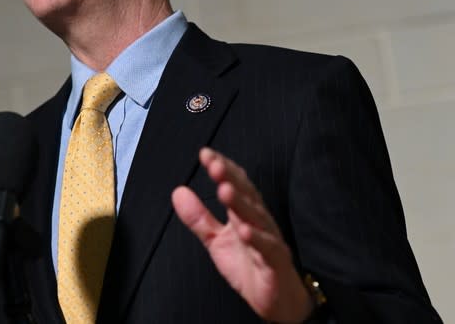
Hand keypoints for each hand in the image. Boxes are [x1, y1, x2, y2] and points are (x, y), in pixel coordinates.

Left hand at [171, 147, 313, 323]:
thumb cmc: (249, 266)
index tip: (206, 154)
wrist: (276, 300)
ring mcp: (269, 240)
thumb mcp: (216, 241)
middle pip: (246, 194)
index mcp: (245, 213)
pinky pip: (267, 248)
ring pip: (256, 217)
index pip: (236, 184)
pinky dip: (257, 238)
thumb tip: (178, 191)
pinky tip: (244, 230)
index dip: (222, 168)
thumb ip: (198, 217)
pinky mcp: (275, 262)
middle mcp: (259, 221)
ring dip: (241, 203)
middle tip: (214, 164)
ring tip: (224, 190)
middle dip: (230, 178)